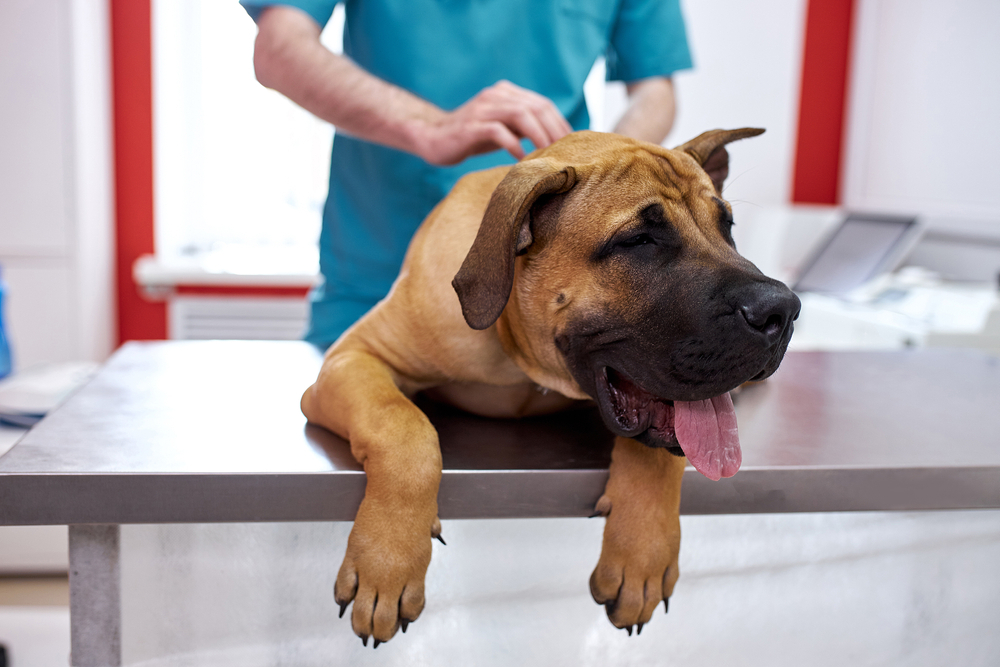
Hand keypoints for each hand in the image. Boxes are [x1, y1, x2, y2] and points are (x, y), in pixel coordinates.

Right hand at [414, 80, 571, 165]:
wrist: (432, 137)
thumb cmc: (472, 136)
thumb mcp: (503, 128)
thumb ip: (524, 127)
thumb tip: (556, 140)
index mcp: (506, 93)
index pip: (542, 103)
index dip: (559, 123)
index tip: (572, 143)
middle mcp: (495, 95)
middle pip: (535, 107)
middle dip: (553, 130)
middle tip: (565, 152)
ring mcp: (482, 108)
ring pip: (520, 114)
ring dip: (538, 135)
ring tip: (548, 154)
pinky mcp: (470, 125)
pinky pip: (498, 131)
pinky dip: (513, 144)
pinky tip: (521, 158)